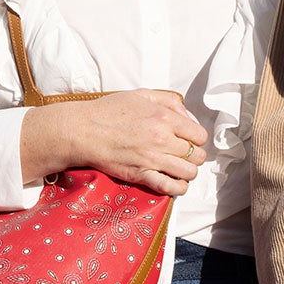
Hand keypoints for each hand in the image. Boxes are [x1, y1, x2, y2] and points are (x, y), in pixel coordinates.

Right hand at [20, 90, 208, 196]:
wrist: (84, 130)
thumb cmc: (110, 111)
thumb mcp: (142, 95)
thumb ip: (170, 102)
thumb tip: (189, 119)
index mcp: (163, 117)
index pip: (199, 135)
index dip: (196, 139)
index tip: (188, 141)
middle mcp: (162, 138)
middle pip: (197, 156)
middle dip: (193, 157)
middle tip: (183, 156)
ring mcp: (153, 159)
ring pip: (189, 173)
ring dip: (187, 173)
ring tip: (177, 169)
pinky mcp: (142, 175)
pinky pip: (171, 188)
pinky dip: (178, 188)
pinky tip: (173, 183)